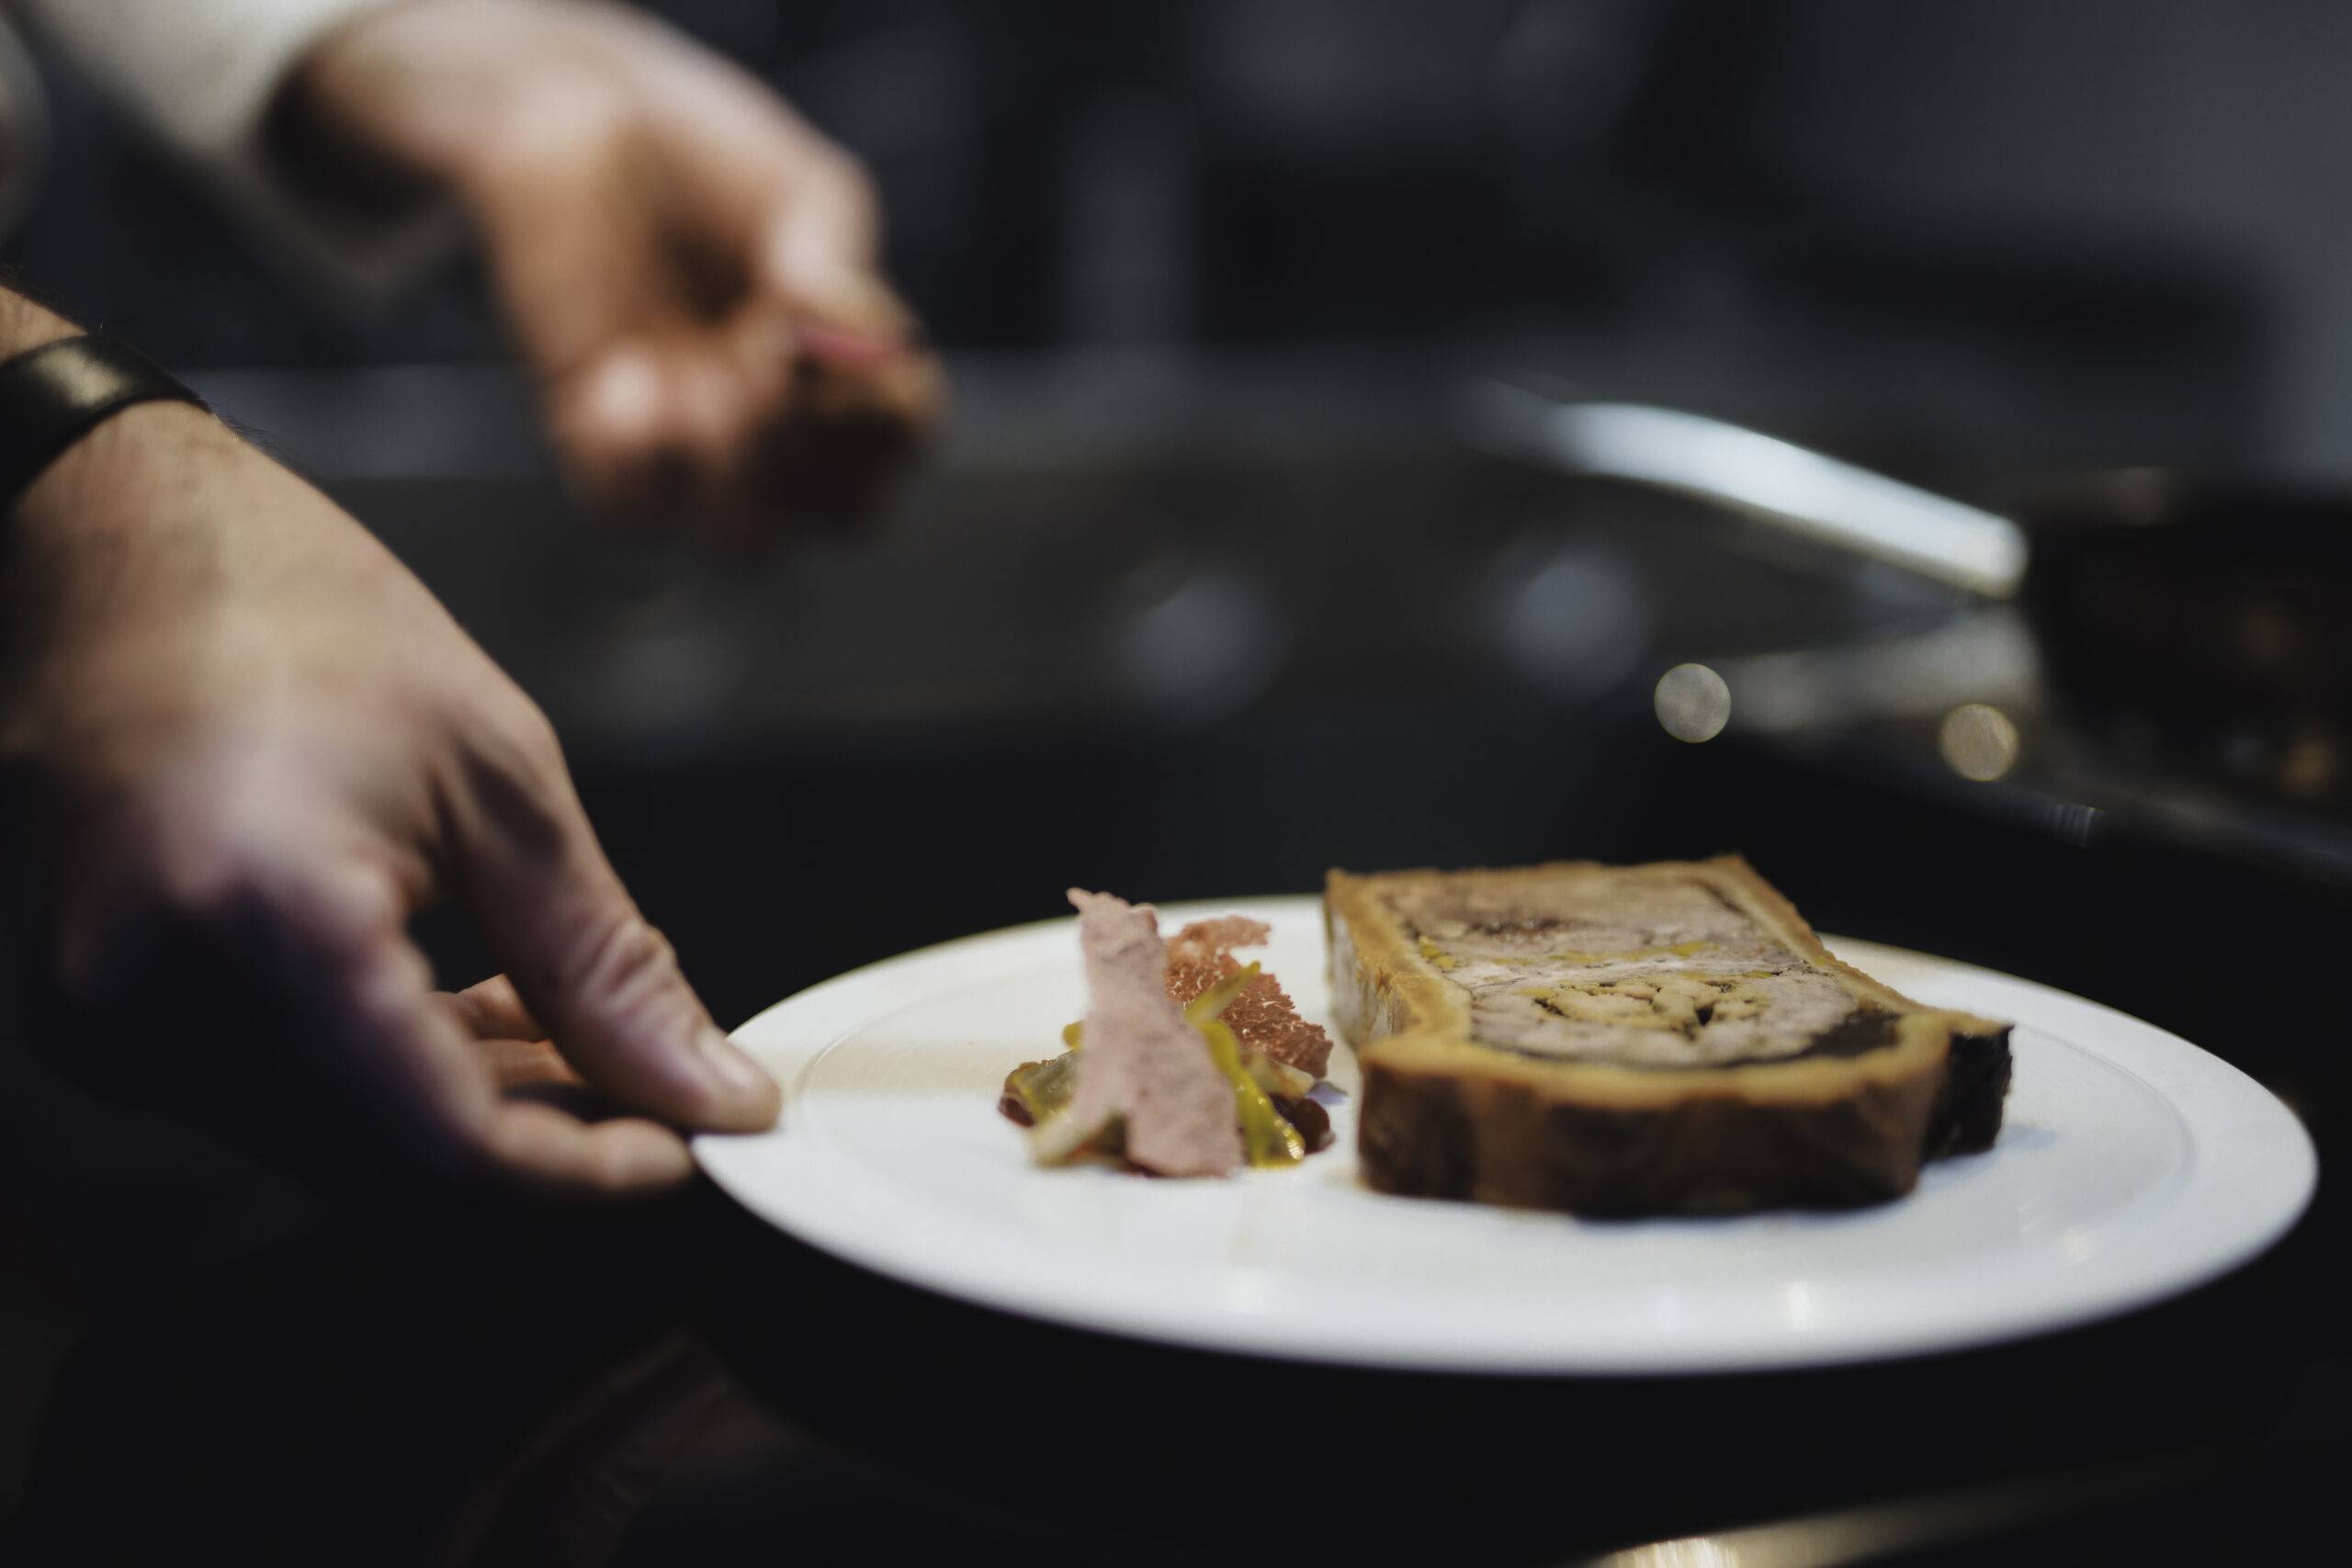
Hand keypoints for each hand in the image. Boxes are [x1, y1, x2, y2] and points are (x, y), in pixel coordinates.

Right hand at [0, 400, 778, 1193]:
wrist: (119, 545)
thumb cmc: (295, 614)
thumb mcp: (499, 777)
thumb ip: (604, 963)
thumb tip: (708, 1088)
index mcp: (261, 919)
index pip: (449, 1147)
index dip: (590, 1173)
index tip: (694, 1143)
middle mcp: (153, 1000)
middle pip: (397, 1168)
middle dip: (549, 1144)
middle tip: (662, 1086)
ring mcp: (109, 1022)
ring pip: (345, 1148)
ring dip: (481, 1112)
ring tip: (584, 1026)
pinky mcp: (106, 1020)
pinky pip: (283, 1099)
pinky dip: (398, 1077)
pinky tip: (487, 1010)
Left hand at [287, 0, 943, 542]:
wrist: (562, 114)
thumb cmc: (695, 150)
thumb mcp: (802, 190)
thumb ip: (836, 268)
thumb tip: (829, 339)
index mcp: (845, 363)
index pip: (904, 439)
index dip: (882, 413)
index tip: (821, 329)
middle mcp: (780, 420)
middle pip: (843, 517)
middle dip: (812, 448)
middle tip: (764, 351)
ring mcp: (692, 438)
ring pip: (746, 544)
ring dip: (732, 470)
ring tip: (691, 380)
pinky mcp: (598, 434)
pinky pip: (631, 513)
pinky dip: (635, 458)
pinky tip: (621, 375)